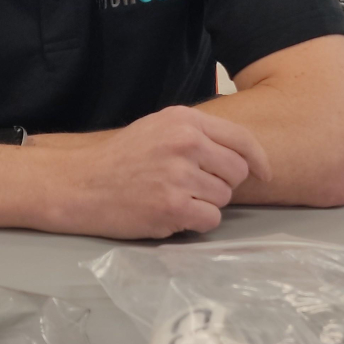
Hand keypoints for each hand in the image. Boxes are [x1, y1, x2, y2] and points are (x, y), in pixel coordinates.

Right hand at [44, 105, 270, 240]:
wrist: (80, 182)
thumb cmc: (120, 158)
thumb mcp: (158, 127)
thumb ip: (196, 135)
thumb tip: (241, 155)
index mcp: (185, 120)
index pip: (241, 139)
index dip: (258, 160)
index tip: (263, 174)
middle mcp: (186, 143)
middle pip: (236, 172)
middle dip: (223, 184)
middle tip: (195, 188)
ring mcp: (179, 175)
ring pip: (223, 198)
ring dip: (205, 204)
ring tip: (174, 198)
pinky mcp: (172, 207)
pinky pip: (210, 220)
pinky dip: (196, 223)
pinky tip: (172, 214)